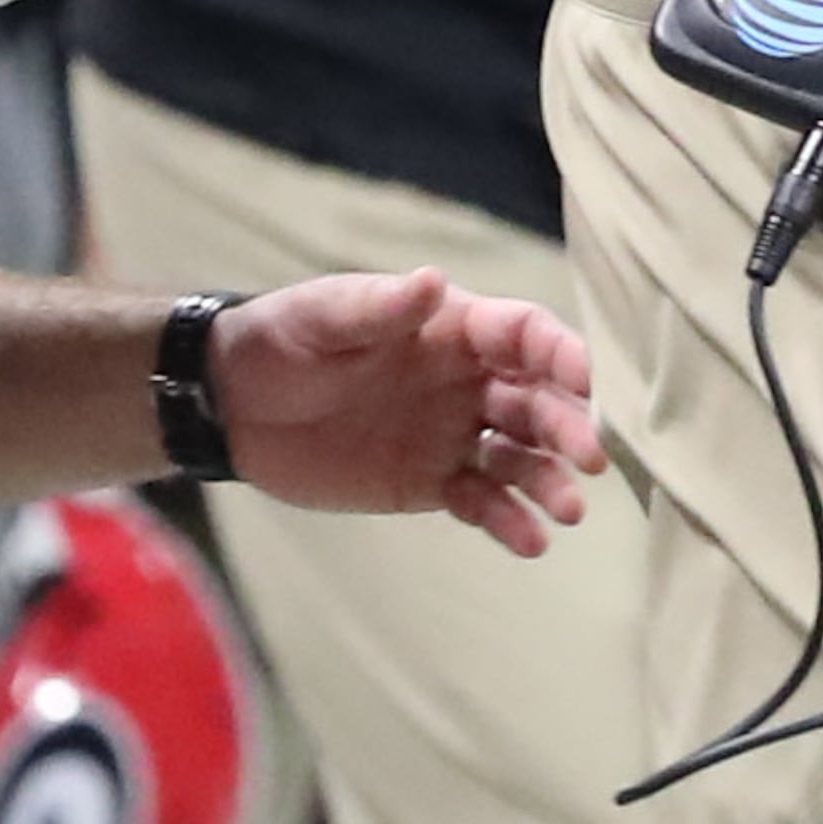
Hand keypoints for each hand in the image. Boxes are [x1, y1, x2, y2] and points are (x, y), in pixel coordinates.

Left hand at [209, 266, 605, 555]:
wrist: (231, 404)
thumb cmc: (281, 340)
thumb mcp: (325, 317)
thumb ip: (381, 308)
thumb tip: (432, 282)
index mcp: (450, 329)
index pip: (523, 335)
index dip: (560, 353)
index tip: (588, 380)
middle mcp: (466, 381)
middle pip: (536, 401)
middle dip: (568, 427)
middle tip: (591, 457)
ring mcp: (452, 434)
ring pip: (519, 458)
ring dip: (549, 481)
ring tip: (568, 512)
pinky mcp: (430, 483)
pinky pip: (482, 503)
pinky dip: (509, 522)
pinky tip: (532, 542)